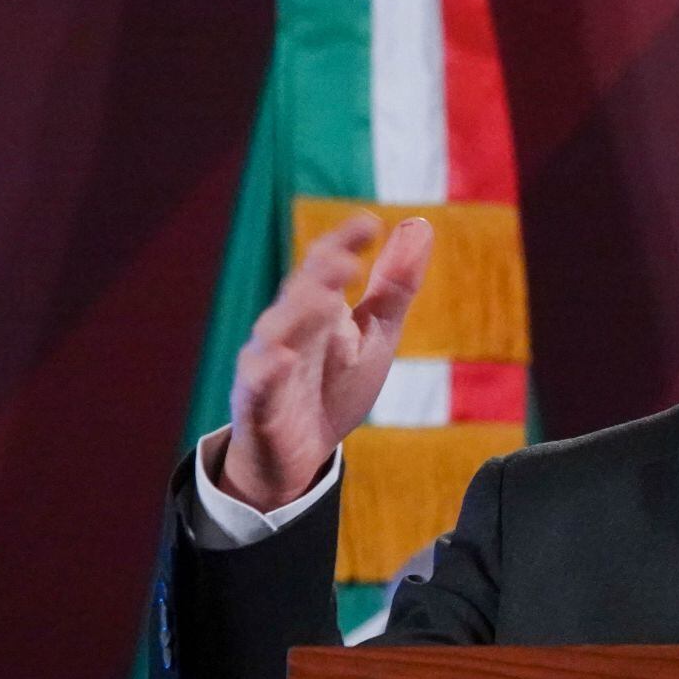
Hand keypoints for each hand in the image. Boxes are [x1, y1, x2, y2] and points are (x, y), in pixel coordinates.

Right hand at [217, 212, 433, 510]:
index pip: (325, 266)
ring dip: (296, 314)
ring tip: (324, 300)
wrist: (300, 455)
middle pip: (300, 294)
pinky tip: (285, 359)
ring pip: (274, 333)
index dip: (342, 244)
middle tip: (347, 261)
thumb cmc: (335, 385)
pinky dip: (269, 372)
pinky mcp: (258, 405)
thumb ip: (394, 285)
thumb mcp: (375, 334)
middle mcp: (289, 329)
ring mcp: (268, 365)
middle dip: (320, 276)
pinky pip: (259, 385)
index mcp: (318, 309)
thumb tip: (420, 224)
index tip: (369, 225)